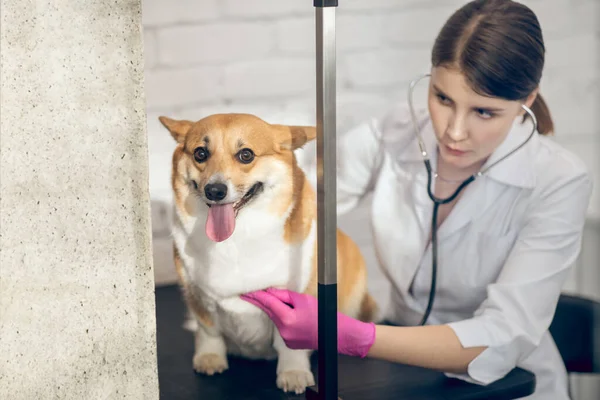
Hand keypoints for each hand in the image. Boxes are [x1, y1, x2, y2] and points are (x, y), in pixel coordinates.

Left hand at [240, 288, 375, 357]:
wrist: (334, 335)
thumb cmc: (322, 314)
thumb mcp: (303, 300)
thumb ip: (285, 296)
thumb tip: (270, 292)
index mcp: (287, 318)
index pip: (268, 303)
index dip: (257, 296)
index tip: (247, 291)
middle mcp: (284, 331)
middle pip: (269, 312)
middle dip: (259, 303)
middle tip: (246, 295)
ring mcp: (286, 339)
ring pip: (276, 320)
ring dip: (274, 311)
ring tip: (275, 302)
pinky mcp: (289, 344)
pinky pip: (282, 328)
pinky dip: (283, 320)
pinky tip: (290, 316)